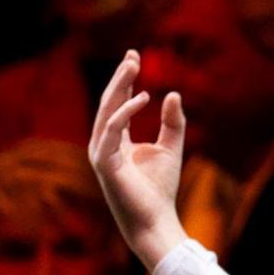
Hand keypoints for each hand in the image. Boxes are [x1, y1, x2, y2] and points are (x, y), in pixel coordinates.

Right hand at [88, 50, 191, 269]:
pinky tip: (142, 97)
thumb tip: (173, 93)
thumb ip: (172, 122)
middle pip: (108, 102)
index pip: (117, 102)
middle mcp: (104, 143)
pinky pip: (111, 130)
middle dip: (120, 76)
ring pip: (106, 111)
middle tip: (133, 55)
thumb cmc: (161, 188)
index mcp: (116, 139)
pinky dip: (124, 112)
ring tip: (133, 65)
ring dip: (119, 86)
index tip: (135, 55)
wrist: (155, 219)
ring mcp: (100, 152)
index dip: (125, 79)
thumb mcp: (171, 147)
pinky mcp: (104, 163)